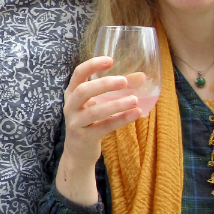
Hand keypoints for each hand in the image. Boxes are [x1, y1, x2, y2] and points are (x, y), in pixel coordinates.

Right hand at [54, 57, 141, 205]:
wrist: (78, 153)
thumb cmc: (90, 122)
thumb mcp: (98, 103)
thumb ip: (117, 90)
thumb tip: (142, 77)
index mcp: (72, 94)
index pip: (78, 74)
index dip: (92, 65)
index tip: (110, 60)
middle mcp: (71, 107)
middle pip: (83, 91)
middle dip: (104, 84)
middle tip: (124, 81)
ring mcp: (76, 123)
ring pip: (95, 111)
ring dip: (116, 104)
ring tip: (135, 100)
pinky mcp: (85, 137)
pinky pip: (104, 126)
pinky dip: (121, 119)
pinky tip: (136, 113)